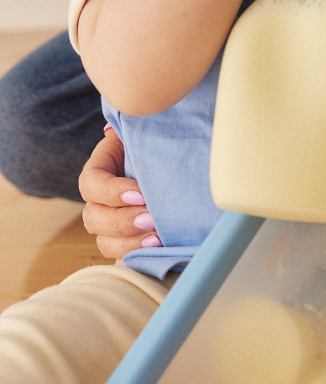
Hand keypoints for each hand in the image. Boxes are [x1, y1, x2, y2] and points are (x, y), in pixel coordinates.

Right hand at [79, 127, 160, 259]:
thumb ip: (137, 127)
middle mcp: (102, 198)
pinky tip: (156, 255)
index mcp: (102, 168)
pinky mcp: (130, 240)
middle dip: (123, 221)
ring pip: (105, 242)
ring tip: (159, 239)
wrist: (177, 158)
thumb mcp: (148, 130)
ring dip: (130, 243)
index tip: (141, 192)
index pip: (91, 184)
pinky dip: (137, 258)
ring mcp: (114, 222)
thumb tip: (123, 125)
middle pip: (94, 218)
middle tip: (152, 219)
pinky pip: (124, 258)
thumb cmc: (162, 140)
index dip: (111, 192)